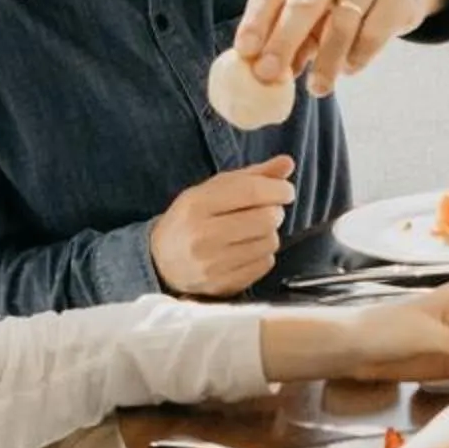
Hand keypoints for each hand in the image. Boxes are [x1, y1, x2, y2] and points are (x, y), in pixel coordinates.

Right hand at [149, 158, 297, 296]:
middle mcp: (202, 235)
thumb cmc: (193, 219)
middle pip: (266, 219)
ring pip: (269, 242)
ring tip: (252, 231)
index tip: (286, 191)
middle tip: (266, 211)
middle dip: (274, 211)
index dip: (278, 189)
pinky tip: (246, 250)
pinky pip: (265, 264)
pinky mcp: (221, 284)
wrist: (161, 259)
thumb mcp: (213, 190)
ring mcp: (211, 264)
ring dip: (269, 234)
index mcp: (197, 204)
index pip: (250, 191)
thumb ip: (252, 175)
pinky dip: (263, 254)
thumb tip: (287, 163)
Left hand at [237, 0, 445, 98]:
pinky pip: (371, 37)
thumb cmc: (337, 4)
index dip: (256, 22)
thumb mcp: (309, 12)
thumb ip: (287, 35)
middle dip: (282, 42)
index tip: (245, 52)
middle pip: (304, 4)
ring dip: (325, 63)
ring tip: (317, 89)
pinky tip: (348, 69)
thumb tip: (266, 73)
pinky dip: (356, 59)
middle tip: (268, 75)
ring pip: (341, 25)